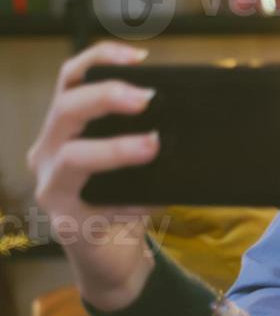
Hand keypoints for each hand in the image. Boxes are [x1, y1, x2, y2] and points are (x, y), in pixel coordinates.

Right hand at [28, 43, 158, 310]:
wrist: (116, 258)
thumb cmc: (127, 200)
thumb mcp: (138, 161)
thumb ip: (150, 133)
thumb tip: (193, 111)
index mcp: (65, 128)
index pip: (70, 80)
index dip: (100, 60)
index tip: (139, 57)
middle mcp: (49, 151)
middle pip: (64, 108)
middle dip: (106, 97)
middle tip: (147, 98)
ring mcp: (51, 186)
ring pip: (73, 155)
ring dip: (115, 148)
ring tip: (153, 145)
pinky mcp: (65, 221)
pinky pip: (93, 202)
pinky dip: (126, 198)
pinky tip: (149, 200)